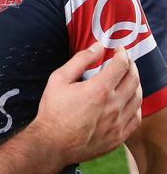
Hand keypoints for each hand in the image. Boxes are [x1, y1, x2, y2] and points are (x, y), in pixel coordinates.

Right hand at [30, 43, 141, 166]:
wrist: (52, 143)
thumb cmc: (53, 110)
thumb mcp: (59, 78)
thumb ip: (80, 60)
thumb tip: (97, 47)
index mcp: (99, 90)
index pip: (121, 66)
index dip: (122, 54)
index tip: (119, 50)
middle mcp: (113, 106)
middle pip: (133, 80)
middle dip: (131, 66)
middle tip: (125, 60)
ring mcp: (118, 123)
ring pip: (137, 99)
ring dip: (136, 84)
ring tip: (128, 78)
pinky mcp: (118, 137)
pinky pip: (136, 118)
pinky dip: (136, 105)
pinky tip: (128, 101)